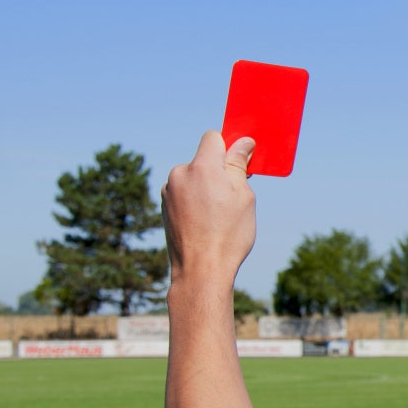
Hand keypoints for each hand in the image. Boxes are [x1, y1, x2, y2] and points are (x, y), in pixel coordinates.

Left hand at [162, 131, 256, 290]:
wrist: (200, 270)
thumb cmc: (227, 235)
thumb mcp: (243, 197)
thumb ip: (238, 165)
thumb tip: (242, 143)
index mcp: (201, 167)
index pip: (213, 138)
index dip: (229, 147)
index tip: (241, 162)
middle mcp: (180, 174)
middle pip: (204, 160)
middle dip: (219, 171)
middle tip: (234, 196)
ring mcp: (169, 191)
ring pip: (193, 177)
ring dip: (206, 187)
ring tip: (218, 215)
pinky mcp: (164, 206)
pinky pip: (184, 192)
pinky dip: (195, 200)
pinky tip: (204, 222)